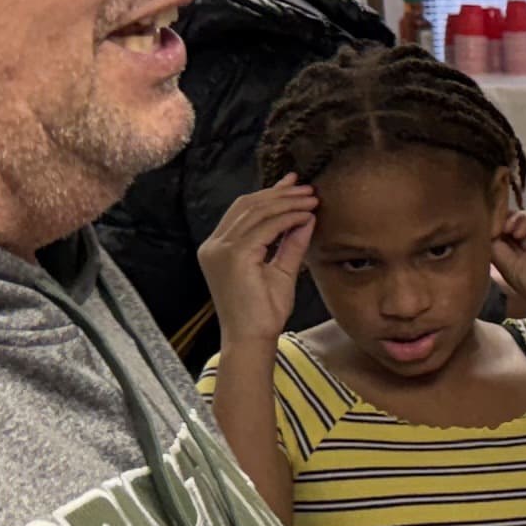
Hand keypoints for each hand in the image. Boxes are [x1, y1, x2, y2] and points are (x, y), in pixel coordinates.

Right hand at [198, 181, 316, 342]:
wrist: (252, 339)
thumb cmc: (263, 313)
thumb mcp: (280, 270)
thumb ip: (290, 243)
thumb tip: (306, 217)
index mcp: (218, 248)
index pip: (243, 210)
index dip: (269, 194)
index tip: (294, 185)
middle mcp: (214, 245)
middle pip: (248, 205)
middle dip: (280, 194)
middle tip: (307, 188)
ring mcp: (220, 249)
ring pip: (256, 211)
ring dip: (287, 202)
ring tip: (311, 199)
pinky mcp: (234, 256)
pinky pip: (265, 227)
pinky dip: (287, 218)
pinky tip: (305, 216)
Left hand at [491, 208, 525, 328]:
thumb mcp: (511, 271)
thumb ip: (497, 250)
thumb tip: (486, 231)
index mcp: (522, 264)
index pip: (504, 241)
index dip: (493, 233)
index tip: (483, 230)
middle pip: (514, 227)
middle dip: (502, 224)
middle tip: (493, 224)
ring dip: (513, 221)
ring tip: (508, 229)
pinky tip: (519, 229)